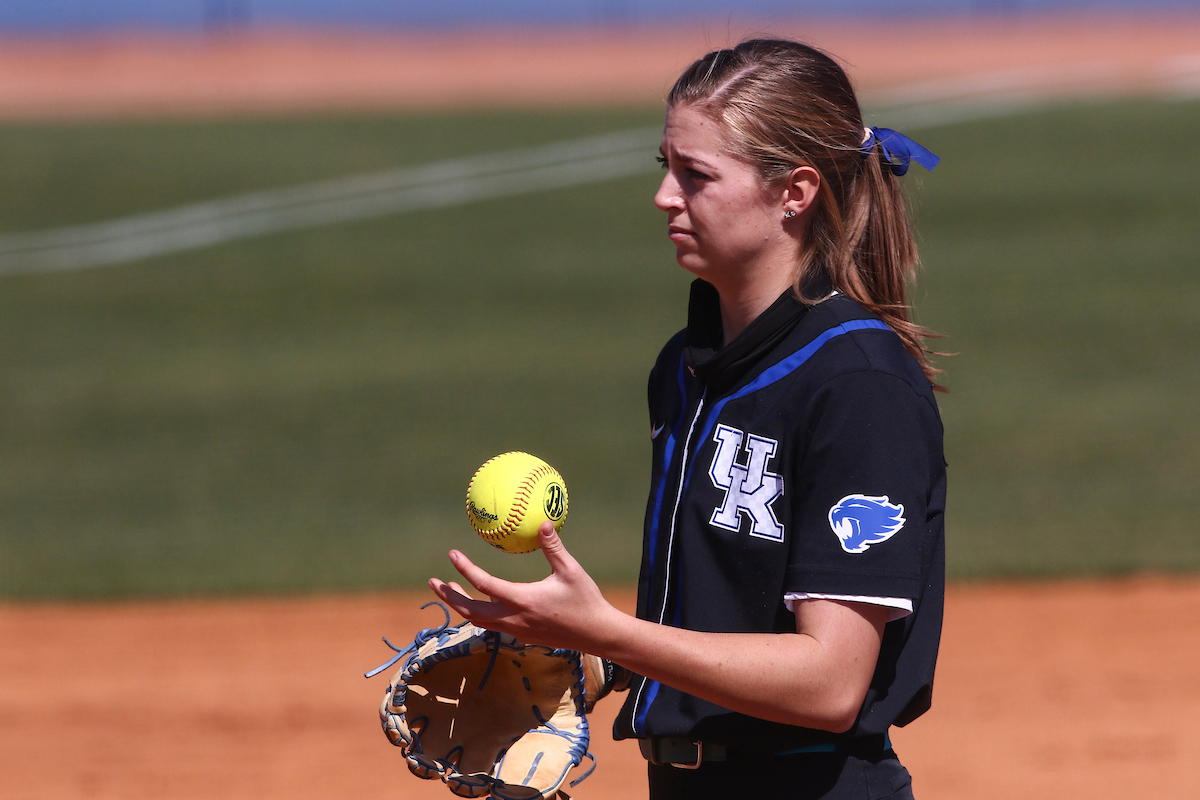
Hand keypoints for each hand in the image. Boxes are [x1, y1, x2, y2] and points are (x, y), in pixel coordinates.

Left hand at [429, 521, 614, 652]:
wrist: (596, 634)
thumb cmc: (585, 600)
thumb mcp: (571, 570)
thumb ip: (554, 547)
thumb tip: (543, 522)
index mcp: (522, 600)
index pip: (484, 585)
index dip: (465, 569)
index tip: (452, 554)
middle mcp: (513, 618)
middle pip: (469, 610)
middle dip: (448, 596)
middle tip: (432, 581)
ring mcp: (516, 630)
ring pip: (477, 620)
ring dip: (460, 605)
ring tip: (449, 590)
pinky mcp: (521, 635)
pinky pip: (491, 625)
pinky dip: (478, 612)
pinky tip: (479, 601)